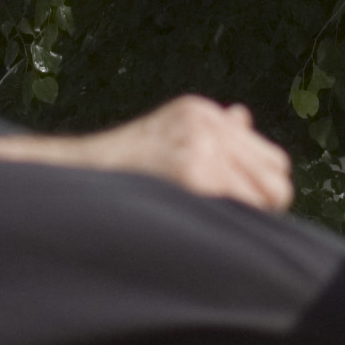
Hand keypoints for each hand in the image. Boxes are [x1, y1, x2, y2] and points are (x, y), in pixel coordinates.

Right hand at [0, 96, 294, 210]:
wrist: (67, 181)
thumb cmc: (113, 176)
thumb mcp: (163, 140)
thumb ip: (209, 133)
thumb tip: (242, 117)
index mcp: (199, 112)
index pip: (269, 157)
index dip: (256, 189)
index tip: (231, 208)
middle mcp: (206, 121)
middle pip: (276, 174)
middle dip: (261, 203)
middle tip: (227, 224)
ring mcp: (202, 144)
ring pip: (270, 193)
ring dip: (250, 217)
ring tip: (211, 227)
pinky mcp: (195, 172)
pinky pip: (247, 207)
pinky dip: (236, 226)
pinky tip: (204, 233)